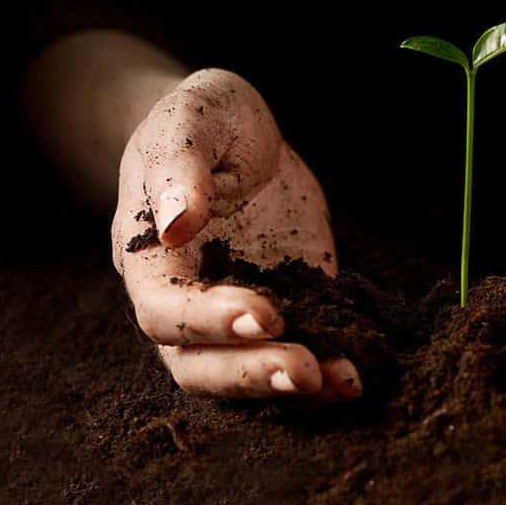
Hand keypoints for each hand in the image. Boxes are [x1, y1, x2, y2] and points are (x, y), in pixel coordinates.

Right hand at [112, 68, 360, 399]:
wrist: (239, 134)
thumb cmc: (205, 119)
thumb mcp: (194, 116)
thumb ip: (179, 166)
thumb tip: (175, 224)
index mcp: (150, 255)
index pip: (165, 310)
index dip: (210, 321)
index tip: (265, 313)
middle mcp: (188, 295)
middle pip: (199, 364)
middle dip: (251, 374)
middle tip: (304, 371)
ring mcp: (239, 306)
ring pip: (246, 372)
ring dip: (290, 388)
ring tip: (342, 382)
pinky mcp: (289, 302)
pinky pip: (299, 347)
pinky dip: (324, 367)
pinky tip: (355, 374)